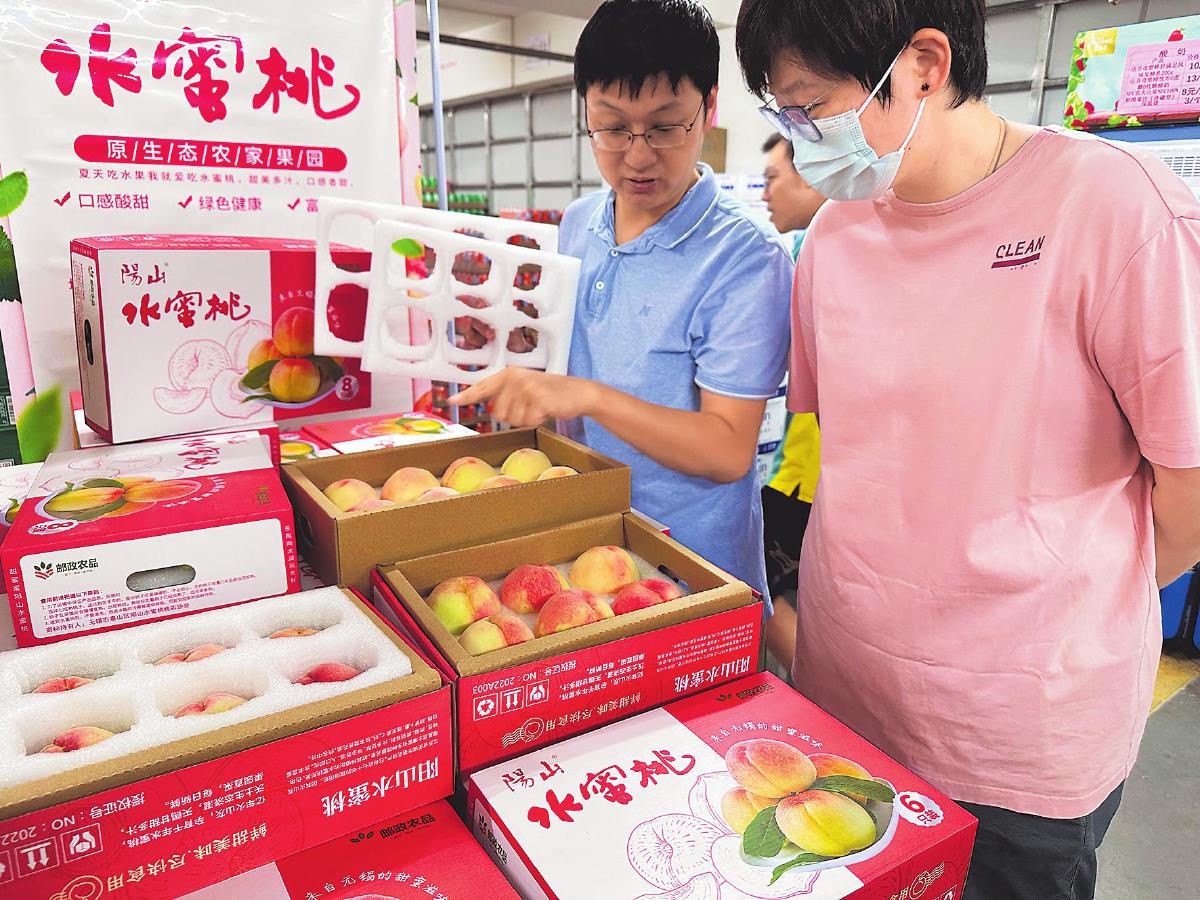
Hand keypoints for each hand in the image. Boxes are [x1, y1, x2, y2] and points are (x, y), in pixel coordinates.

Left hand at [448, 369, 599, 426]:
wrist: (579, 392)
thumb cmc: (551, 393)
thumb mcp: (526, 387)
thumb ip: (507, 394)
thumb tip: (491, 409)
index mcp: (509, 374)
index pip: (482, 387)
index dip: (466, 396)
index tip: (451, 402)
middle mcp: (514, 378)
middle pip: (498, 413)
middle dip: (514, 416)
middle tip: (531, 406)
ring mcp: (526, 388)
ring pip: (512, 420)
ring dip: (527, 419)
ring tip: (539, 407)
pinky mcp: (538, 399)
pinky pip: (528, 422)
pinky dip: (538, 420)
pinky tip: (547, 410)